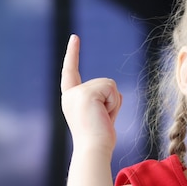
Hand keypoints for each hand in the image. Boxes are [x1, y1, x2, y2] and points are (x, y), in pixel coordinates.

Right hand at [61, 34, 121, 151]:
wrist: (94, 148)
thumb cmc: (100, 137)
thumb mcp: (102, 114)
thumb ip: (105, 100)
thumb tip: (116, 93)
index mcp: (71, 98)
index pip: (71, 71)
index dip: (73, 54)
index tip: (75, 37)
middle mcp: (70, 94)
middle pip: (104, 83)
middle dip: (111, 101)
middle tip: (103, 119)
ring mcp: (77, 93)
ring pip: (109, 84)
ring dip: (112, 102)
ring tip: (102, 118)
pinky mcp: (86, 93)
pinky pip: (111, 88)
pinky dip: (113, 102)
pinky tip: (104, 115)